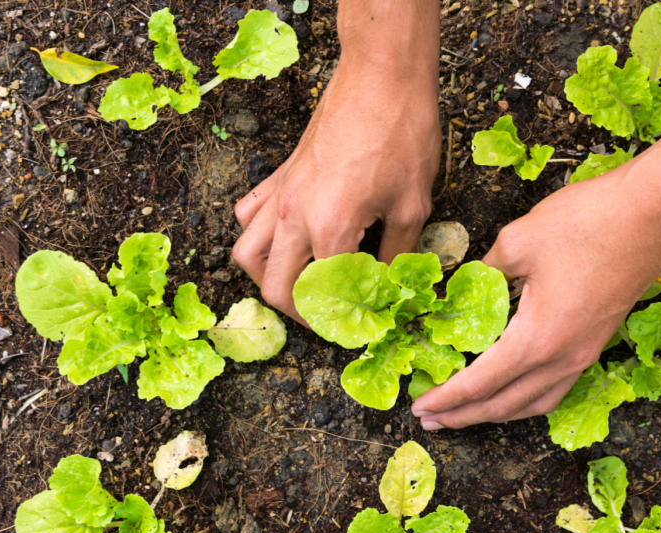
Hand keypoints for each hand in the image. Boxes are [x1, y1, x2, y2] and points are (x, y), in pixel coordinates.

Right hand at [232, 52, 439, 322]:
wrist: (381, 77)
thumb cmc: (402, 135)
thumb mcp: (413, 205)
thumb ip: (397, 255)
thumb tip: (390, 287)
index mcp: (330, 229)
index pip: (323, 296)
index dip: (342, 320)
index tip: (360, 326)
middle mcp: (294, 216)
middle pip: (275, 287)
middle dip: (300, 313)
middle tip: (328, 317)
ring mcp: (281, 194)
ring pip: (247, 254)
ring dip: (268, 279)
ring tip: (300, 285)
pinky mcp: (280, 175)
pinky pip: (250, 215)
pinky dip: (259, 236)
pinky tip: (287, 240)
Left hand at [411, 160, 660, 429]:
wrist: (656, 212)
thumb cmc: (589, 222)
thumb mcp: (518, 240)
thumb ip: (485, 271)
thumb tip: (466, 284)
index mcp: (537, 339)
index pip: (480, 383)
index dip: (446, 398)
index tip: (419, 407)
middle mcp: (563, 358)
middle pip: (504, 404)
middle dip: (464, 415)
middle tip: (430, 419)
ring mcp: (585, 353)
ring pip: (534, 403)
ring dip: (496, 413)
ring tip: (467, 414)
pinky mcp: (598, 341)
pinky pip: (556, 388)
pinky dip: (527, 399)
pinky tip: (514, 390)